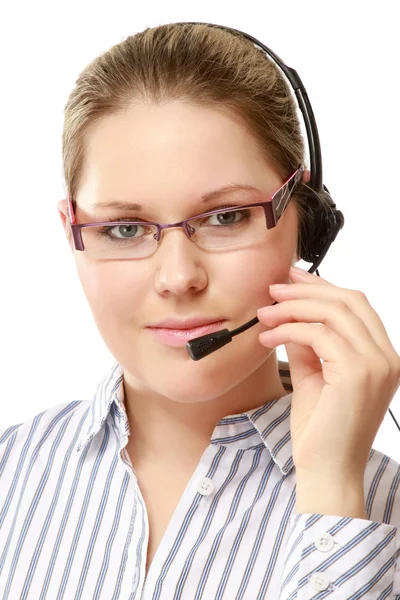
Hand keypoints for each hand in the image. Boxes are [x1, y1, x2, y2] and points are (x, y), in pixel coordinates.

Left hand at [257, 266, 399, 482]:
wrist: (326, 472)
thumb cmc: (321, 431)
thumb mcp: (313, 375)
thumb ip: (307, 343)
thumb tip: (291, 313)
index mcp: (381, 357)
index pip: (356, 306)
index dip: (323, 286)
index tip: (292, 279)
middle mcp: (386, 358)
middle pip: (348, 300)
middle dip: (307, 289)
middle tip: (274, 288)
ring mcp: (376, 365)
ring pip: (334, 312)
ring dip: (293, 307)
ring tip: (265, 314)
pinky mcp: (357, 373)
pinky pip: (318, 335)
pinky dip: (289, 329)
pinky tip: (268, 337)